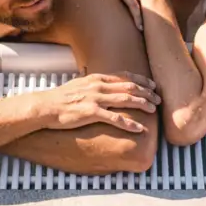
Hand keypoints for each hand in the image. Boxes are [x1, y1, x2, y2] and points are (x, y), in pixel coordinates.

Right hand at [42, 71, 160, 132]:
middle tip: (158, 99)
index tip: (152, 85)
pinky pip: (116, 118)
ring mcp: (96, 99)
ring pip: (126, 100)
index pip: (125, 77)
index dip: (141, 80)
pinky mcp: (92, 112)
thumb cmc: (61, 98)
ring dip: (143, 104)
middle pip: (129, 87)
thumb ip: (94, 83)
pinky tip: (139, 128)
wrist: (46, 106)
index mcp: (97, 78)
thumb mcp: (80, 84)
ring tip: (154, 110)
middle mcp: (99, 86)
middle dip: (147, 92)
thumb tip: (102, 83)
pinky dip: (130, 124)